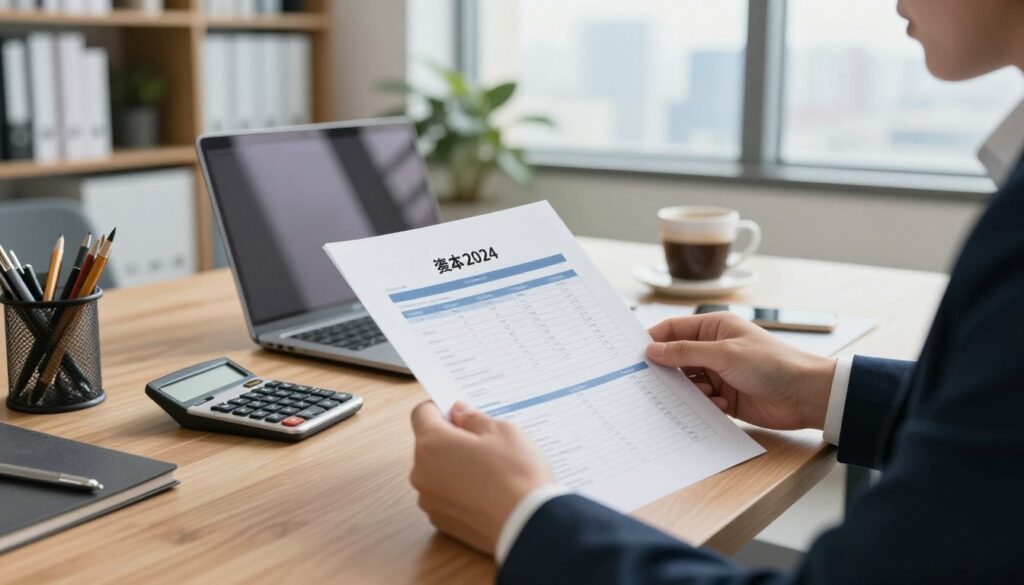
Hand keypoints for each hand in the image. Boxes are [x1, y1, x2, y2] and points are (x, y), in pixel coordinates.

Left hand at [410, 401, 553, 555]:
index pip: (421, 414)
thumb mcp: (502, 431)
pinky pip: (445, 496)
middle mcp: (422, 473)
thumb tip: (459, 413)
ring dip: (454, 467)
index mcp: (432, 444)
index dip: (441, 409)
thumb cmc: (517, 475)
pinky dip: (459, 491)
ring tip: (489, 472)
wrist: (530, 525)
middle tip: (484, 444)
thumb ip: (474, 418)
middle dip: (451, 440)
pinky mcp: (441, 521)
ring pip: (437, 472)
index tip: (460, 414)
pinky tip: (486, 492)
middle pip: (429, 445)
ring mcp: (430, 500)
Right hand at [646, 312, 836, 430]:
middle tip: (650, 382)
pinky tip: (719, 406)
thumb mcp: (724, 353)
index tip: (633, 355)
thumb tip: (652, 350)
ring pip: (688, 382)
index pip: (674, 330)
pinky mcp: (726, 398)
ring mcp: (719, 374)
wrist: (806, 395)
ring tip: (698, 395)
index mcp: (714, 327)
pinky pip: (702, 402)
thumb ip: (685, 352)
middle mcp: (714, 349)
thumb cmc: (771, 363)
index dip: (653, 340)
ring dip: (689, 391)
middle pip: (677, 358)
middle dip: (667, 371)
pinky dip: (704, 405)